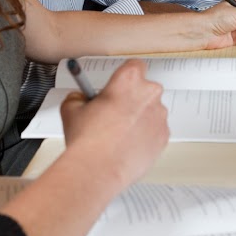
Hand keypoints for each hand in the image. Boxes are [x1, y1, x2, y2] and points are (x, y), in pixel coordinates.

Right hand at [60, 59, 168, 185]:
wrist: (97, 170)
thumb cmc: (88, 140)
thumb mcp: (72, 109)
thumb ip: (79, 96)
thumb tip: (80, 98)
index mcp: (129, 80)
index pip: (135, 66)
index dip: (125, 77)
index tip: (118, 86)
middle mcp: (149, 94)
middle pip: (144, 89)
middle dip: (132, 99)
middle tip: (114, 114)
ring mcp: (159, 116)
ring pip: (151, 111)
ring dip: (139, 118)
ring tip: (118, 135)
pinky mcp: (164, 136)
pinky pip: (155, 130)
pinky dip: (145, 136)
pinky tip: (127, 145)